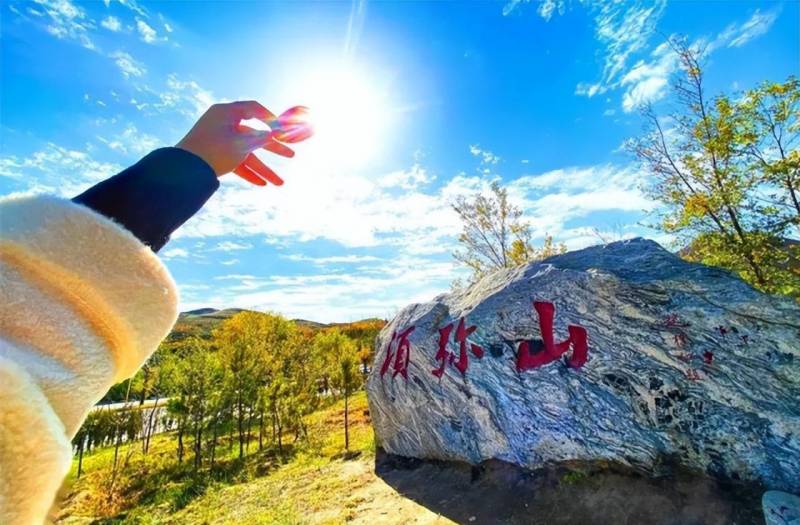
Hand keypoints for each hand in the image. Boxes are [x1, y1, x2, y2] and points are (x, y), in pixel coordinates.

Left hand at [176, 100, 293, 185]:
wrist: (184, 170)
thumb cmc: (214, 150)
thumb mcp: (243, 143)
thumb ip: (264, 137)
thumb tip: (281, 131)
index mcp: (226, 112)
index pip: (254, 109)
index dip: (272, 118)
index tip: (285, 129)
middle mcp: (223, 125)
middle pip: (254, 136)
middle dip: (274, 149)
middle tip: (292, 155)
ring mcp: (219, 142)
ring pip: (247, 155)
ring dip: (264, 169)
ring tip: (280, 184)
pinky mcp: (215, 157)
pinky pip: (236, 163)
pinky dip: (249, 173)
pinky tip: (263, 184)